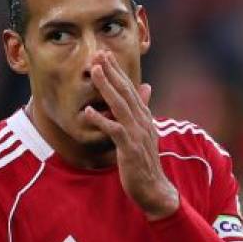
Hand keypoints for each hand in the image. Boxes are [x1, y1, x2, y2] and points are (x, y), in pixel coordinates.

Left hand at [81, 48, 179, 218]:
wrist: (154, 189)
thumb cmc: (145, 162)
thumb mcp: (145, 132)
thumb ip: (143, 109)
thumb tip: (146, 87)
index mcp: (144, 117)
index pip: (130, 89)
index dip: (117, 71)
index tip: (105, 54)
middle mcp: (142, 122)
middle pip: (126, 92)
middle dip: (112, 72)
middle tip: (98, 53)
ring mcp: (137, 135)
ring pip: (120, 106)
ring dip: (107, 88)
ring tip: (94, 72)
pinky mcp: (130, 149)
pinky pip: (114, 131)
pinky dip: (101, 120)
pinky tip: (88, 111)